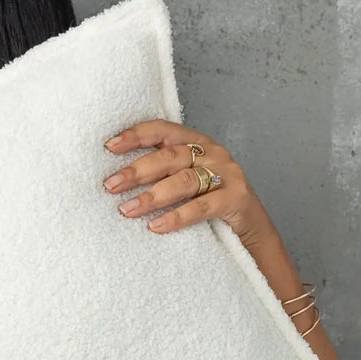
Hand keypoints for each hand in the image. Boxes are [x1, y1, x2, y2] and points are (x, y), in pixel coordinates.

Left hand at [102, 119, 272, 246]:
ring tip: (127, 209)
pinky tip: (155, 226)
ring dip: (151, 197)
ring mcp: (227, 174)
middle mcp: (212, 152)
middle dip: (136, 171)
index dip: (136, 136)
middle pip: (169, 157)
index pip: (162, 130)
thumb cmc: (210, 202)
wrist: (251, 228)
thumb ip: (161, 173)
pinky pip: (201, 207)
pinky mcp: (236, 198)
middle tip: (111, 186)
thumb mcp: (185, 181)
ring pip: (183, 181)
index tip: (109, 146)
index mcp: (196, 142)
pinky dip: (176, 217)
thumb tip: (117, 180)